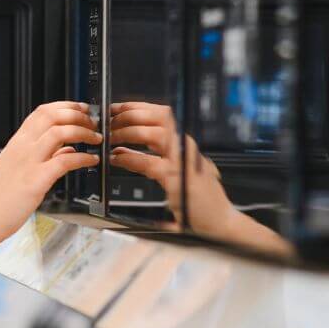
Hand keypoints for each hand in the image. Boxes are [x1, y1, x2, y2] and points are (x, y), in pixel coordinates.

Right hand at [0, 102, 100, 244]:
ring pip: (60, 132)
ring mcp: (28, 162)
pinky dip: (83, 157)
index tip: (81, 109)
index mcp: (16, 143)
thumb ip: (41, 156)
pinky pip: (65, 161)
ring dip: (83, 132)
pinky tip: (91, 161)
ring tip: (95, 139)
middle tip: (93, 122)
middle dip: (77, 114)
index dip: (65, 107)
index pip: (42, 112)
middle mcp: (22, 147)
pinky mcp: (36, 180)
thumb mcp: (16, 169)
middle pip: (52, 115)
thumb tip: (64, 148)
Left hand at [106, 102, 237, 237]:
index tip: (115, 108)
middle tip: (109, 123)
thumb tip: (121, 147)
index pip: (161, 113)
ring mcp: (184, 162)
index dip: (136, 107)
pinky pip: (150, 163)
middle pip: (159, 117)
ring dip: (129, 133)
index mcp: (184, 143)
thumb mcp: (174, 169)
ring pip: (155, 135)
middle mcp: (186, 147)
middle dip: (130, 116)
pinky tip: (117, 160)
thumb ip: (151, 156)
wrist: (219, 219)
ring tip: (111, 139)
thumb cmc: (198, 197)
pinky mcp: (178, 181)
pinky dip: (130, 159)